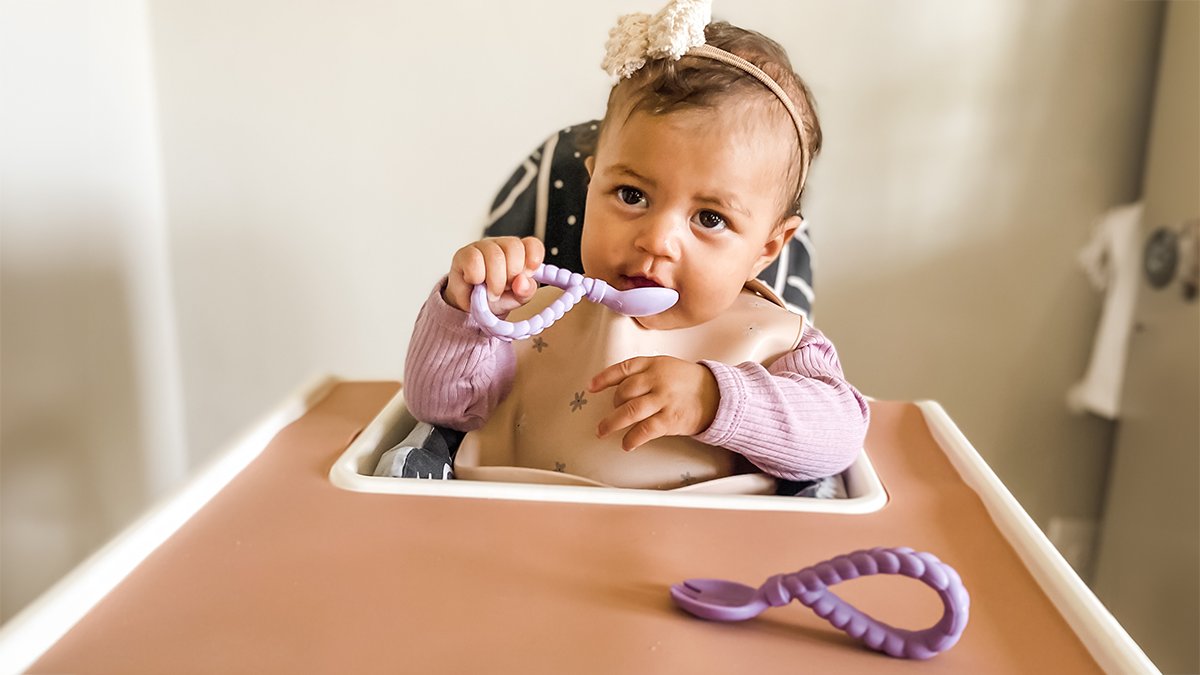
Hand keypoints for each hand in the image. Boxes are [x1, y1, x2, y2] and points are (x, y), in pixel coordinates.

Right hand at [443, 236, 544, 315]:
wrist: (471, 308)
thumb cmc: (496, 299)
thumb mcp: (516, 299)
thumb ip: (526, 291)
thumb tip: (523, 281)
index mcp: (520, 253)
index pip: (532, 244)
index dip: (533, 257)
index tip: (529, 273)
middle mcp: (502, 246)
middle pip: (514, 247)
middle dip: (512, 274)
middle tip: (506, 288)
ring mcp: (483, 247)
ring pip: (494, 255)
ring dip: (495, 280)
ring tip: (492, 292)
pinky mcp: (464, 254)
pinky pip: (474, 260)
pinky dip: (477, 277)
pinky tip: (476, 282)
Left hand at [588, 356, 719, 450]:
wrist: (716, 395)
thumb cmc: (688, 382)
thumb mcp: (666, 366)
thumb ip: (644, 372)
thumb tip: (617, 386)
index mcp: (654, 364)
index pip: (623, 368)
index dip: (604, 378)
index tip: (591, 387)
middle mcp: (657, 380)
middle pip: (623, 392)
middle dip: (612, 405)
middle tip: (608, 415)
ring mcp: (663, 399)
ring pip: (630, 411)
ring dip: (612, 423)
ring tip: (602, 431)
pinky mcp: (670, 419)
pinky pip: (645, 430)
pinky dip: (632, 439)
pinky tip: (627, 444)